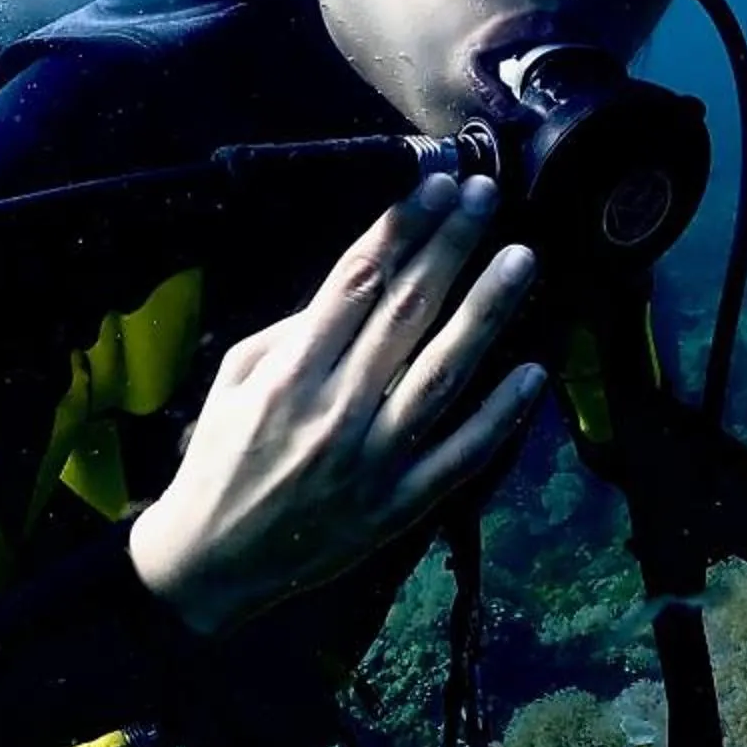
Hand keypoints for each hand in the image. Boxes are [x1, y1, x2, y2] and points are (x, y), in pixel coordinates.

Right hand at [129, 175, 543, 635]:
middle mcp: (337, 410)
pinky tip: (534, 371)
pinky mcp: (400, 505)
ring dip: (488, 312)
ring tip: (522, 259)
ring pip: (444, 374)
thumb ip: (293, 332)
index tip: (435, 183)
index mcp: (291, 372)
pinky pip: (461, 455)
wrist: (211, 562)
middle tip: (486, 194)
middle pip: (406, 313)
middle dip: (450, 246)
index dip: (401, 228)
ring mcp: (375, 460)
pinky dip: (500, 415)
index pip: (356, 282)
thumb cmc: (221, 457)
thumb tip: (358, 287)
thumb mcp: (234, 379)